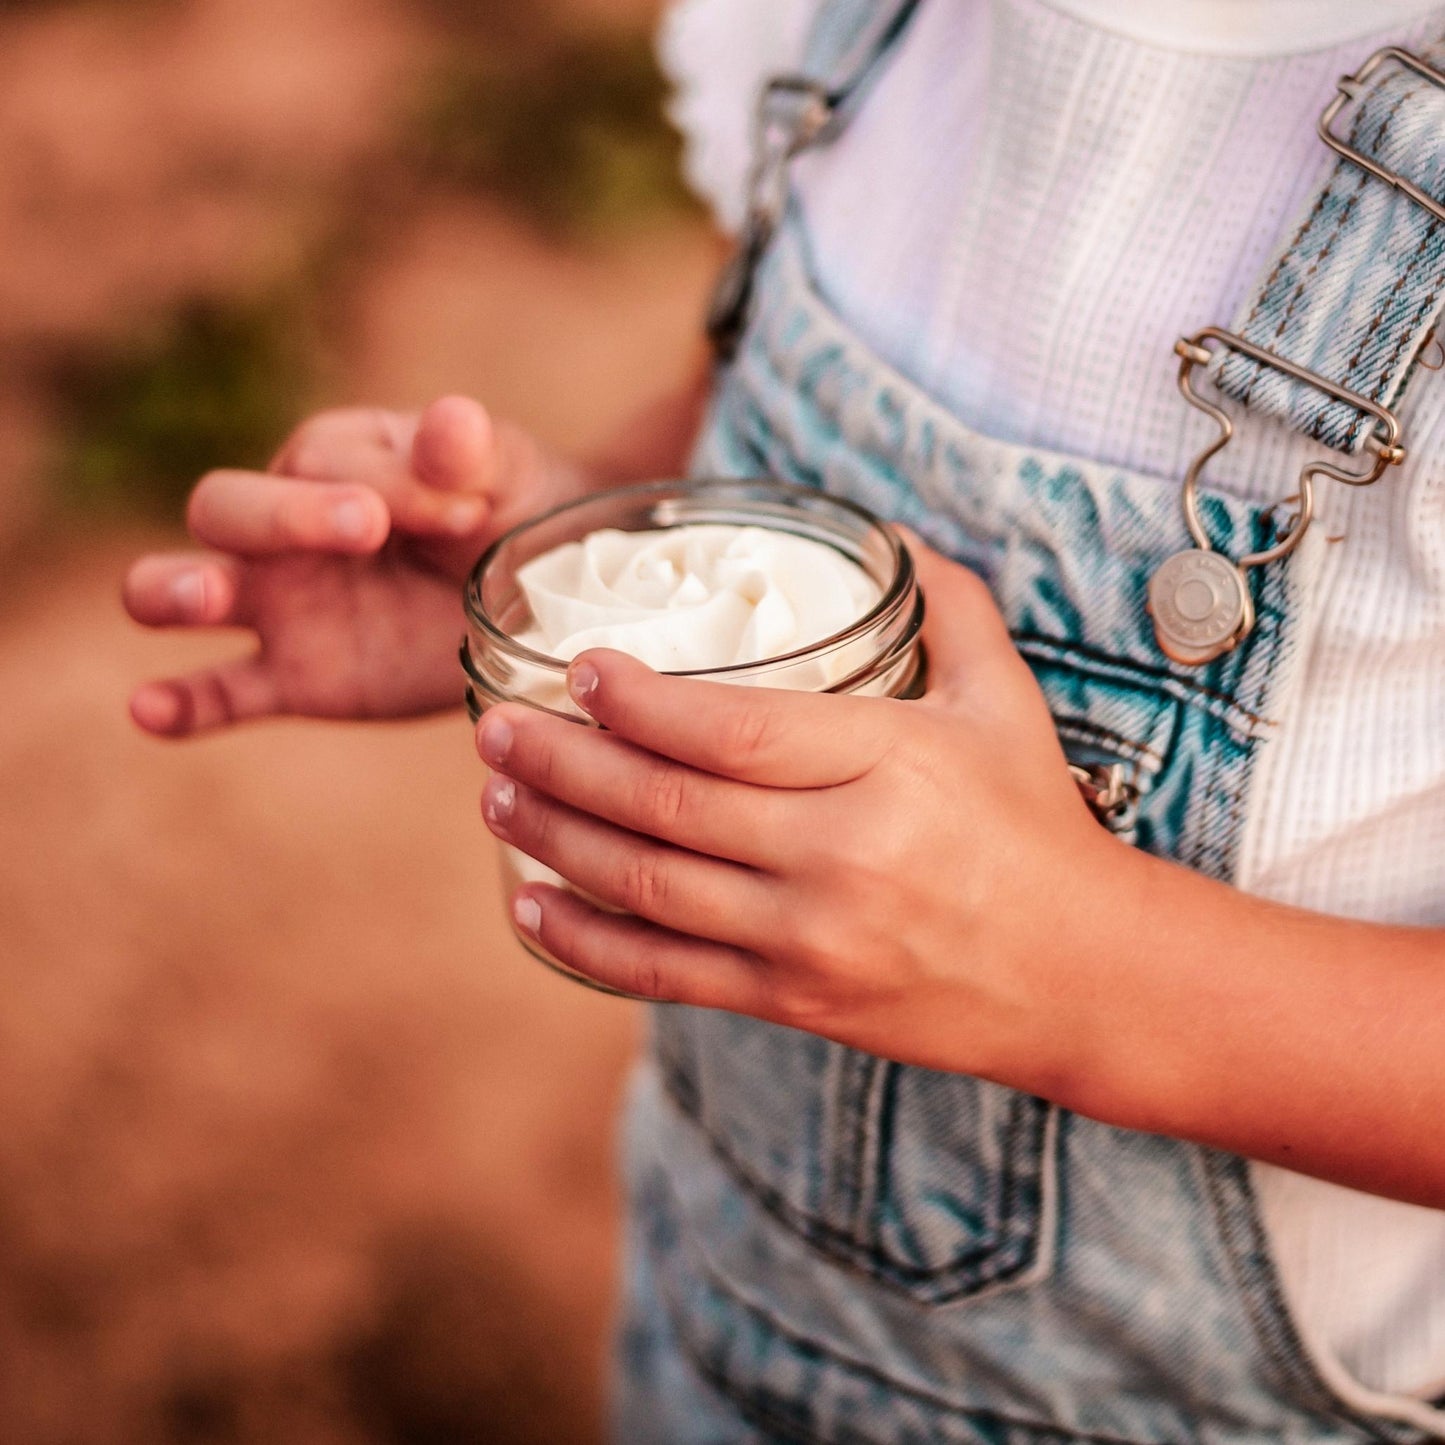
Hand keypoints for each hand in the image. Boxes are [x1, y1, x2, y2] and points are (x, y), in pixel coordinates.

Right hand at [123, 396, 586, 734]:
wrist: (542, 603)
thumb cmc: (513, 517)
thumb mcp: (502, 477)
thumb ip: (466, 455)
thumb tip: (454, 417)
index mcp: (332, 461)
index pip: (322, 462)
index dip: (389, 484)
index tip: (466, 510)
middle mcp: (285, 530)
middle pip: (224, 508)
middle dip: (282, 516)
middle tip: (367, 529)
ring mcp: (281, 606)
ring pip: (182, 590)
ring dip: (172, 589)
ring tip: (201, 597)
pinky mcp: (296, 679)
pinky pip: (220, 693)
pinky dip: (180, 705)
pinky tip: (148, 710)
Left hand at [475, 537, 1135, 1095]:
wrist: (1080, 977)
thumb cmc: (1035, 827)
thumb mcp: (1005, 704)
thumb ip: (948, 608)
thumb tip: (893, 532)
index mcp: (888, 767)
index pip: (731, 730)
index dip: (638, 701)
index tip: (579, 668)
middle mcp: (839, 857)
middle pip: (666, 805)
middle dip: (562, 763)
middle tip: (495, 725)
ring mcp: (809, 941)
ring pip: (646, 887)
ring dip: (553, 838)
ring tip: (495, 795)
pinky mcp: (792, 1001)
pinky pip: (662, 975)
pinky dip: (583, 943)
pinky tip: (530, 904)